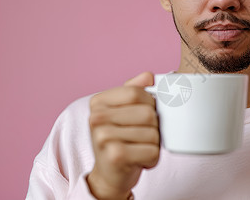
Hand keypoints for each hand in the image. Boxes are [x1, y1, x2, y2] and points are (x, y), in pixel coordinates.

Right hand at [87, 72, 159, 198]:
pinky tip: (140, 160)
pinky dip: (152, 158)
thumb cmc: (119, 139)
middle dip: (153, 127)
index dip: (149, 103)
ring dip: (153, 144)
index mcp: (98, 102)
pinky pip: (152, 151)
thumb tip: (148, 76)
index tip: (143, 114)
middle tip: (141, 136)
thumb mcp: (123, 111)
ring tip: (139, 148)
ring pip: (153, 133)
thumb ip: (134, 90)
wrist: (109, 174)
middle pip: (147, 113)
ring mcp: (103, 137)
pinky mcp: (115, 156)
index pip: (137, 92)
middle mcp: (96, 118)